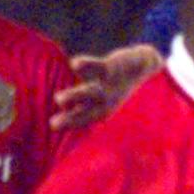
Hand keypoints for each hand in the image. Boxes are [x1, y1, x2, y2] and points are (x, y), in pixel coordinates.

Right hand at [50, 45, 165, 131]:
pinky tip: (74, 65)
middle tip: (53, 124)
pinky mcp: (112, 67)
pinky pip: (99, 67)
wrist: (142, 66)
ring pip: (93, 92)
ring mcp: (109, 85)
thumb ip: (80, 105)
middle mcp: (106, 101)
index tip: (51, 128)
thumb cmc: (112, 85)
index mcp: (101, 110)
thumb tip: (57, 112)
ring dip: (77, 96)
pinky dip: (88, 65)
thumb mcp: (99, 98)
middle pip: (88, 113)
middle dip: (71, 119)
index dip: (69, 125)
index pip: (84, 121)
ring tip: (59, 100)